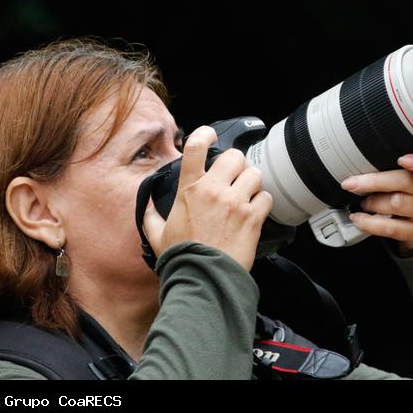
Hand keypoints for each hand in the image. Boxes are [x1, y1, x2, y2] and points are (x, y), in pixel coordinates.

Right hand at [143, 125, 272, 271]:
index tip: (209, 134)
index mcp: (190, 189)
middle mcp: (214, 191)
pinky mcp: (253, 218)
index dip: (204, 134)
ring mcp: (235, 203)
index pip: (196, 147)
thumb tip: (146, 205)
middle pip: (234, 156)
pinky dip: (262, 203)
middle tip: (234, 177)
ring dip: (252, 183)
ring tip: (246, 195)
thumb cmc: (181, 258)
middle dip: (236, 164)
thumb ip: (150, 215)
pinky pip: (266, 198)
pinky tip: (254, 212)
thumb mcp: (156, 234)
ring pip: (254, 174)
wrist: (203, 278)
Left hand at [341, 154, 412, 255]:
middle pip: (407, 181)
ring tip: (363, 203)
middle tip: (353, 184)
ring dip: (373, 202)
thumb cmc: (412, 198)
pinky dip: (370, 223)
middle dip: (375, 182)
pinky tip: (359, 218)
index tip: (402, 160)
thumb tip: (362, 166)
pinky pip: (392, 227)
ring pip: (397, 203)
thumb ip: (398, 170)